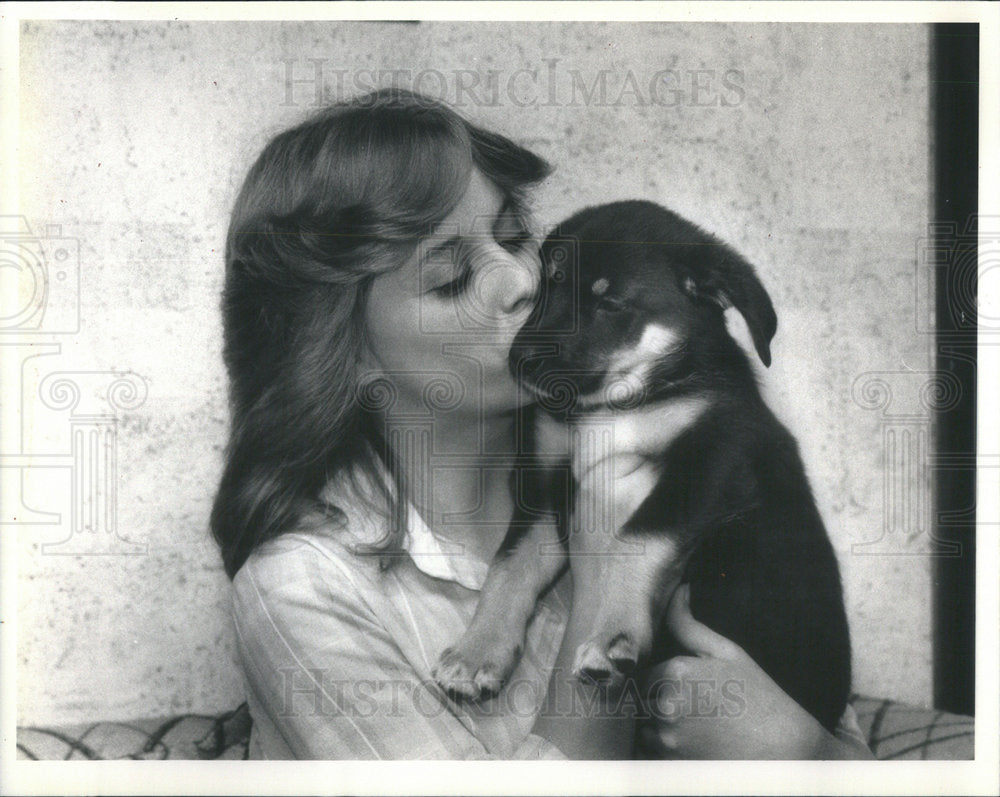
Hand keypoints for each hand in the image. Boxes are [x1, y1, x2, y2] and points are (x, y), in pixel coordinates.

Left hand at [636, 584, 862, 759]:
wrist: (786, 752)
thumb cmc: (759, 698)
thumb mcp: (727, 653)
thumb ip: (689, 624)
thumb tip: (677, 592)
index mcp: (674, 673)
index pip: (637, 670)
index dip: (649, 674)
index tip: (666, 679)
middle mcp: (665, 705)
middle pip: (635, 698)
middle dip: (647, 697)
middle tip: (679, 701)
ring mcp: (667, 738)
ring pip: (640, 726)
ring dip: (651, 723)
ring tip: (688, 722)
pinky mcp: (672, 765)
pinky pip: (649, 752)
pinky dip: (659, 747)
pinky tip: (689, 742)